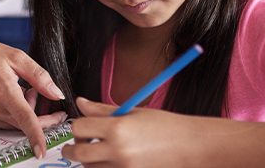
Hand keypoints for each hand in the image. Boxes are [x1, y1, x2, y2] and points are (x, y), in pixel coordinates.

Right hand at [0, 29, 66, 158]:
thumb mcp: (16, 57)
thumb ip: (40, 77)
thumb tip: (56, 94)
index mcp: (3, 91)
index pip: (24, 119)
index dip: (36, 136)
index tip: (42, 150)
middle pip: (23, 124)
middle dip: (37, 113)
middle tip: (33, 93)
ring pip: (12, 125)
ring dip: (19, 114)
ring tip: (13, 91)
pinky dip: (4, 116)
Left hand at [62, 98, 199, 166]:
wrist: (191, 146)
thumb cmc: (167, 127)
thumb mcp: (133, 112)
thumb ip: (102, 110)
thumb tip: (81, 103)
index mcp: (118, 128)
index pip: (79, 127)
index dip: (78, 127)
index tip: (83, 127)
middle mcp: (118, 150)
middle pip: (78, 152)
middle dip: (73, 148)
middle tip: (78, 145)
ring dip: (89, 161)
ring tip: (99, 152)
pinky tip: (111, 161)